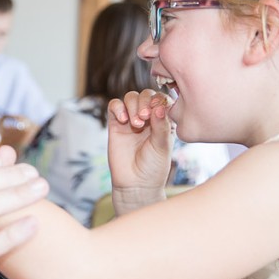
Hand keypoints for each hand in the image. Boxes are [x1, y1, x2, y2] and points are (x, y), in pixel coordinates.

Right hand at [106, 89, 173, 204]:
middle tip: (145, 118)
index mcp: (163, 120)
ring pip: (130, 97)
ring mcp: (131, 119)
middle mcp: (148, 117)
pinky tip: (123, 120)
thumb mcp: (163, 146)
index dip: (160, 100)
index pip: (162, 99)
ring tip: (136, 124)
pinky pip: (114, 105)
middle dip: (145, 102)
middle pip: (146, 94)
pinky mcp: (115, 124)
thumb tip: (159, 106)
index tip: (158, 112)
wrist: (135, 184)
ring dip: (133, 105)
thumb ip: (161, 125)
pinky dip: (118, 108)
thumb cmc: (153, 167)